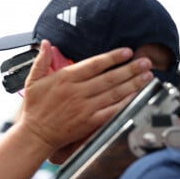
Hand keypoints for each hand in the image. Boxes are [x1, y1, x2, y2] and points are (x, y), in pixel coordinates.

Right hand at [18, 39, 152, 155]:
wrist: (35, 134)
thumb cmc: (34, 109)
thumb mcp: (32, 81)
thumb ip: (41, 61)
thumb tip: (46, 43)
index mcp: (66, 79)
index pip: (95, 64)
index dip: (113, 57)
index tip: (127, 52)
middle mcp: (78, 92)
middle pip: (109, 77)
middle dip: (130, 69)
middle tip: (146, 62)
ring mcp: (85, 108)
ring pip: (113, 93)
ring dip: (132, 84)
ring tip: (147, 76)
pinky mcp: (88, 122)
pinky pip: (111, 111)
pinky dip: (124, 104)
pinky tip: (136, 97)